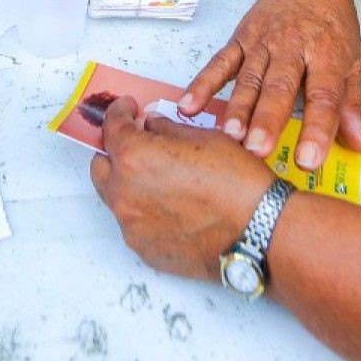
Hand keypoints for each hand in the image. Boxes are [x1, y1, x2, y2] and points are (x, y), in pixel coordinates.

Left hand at [90, 97, 275, 282]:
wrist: (258, 231)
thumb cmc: (237, 182)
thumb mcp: (203, 137)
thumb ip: (167, 129)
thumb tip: (152, 126)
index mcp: (134, 158)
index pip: (111, 127)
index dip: (119, 113)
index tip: (128, 110)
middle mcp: (124, 193)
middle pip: (101, 166)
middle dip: (118, 151)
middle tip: (141, 143)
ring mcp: (132, 226)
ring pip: (117, 197)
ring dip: (131, 182)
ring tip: (162, 178)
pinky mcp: (144, 250)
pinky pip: (135, 223)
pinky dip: (145, 210)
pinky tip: (172, 206)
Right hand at [181, 0, 360, 168]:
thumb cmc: (331, 22)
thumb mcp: (352, 59)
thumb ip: (351, 103)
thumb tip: (360, 145)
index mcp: (326, 54)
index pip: (324, 95)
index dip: (317, 129)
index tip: (309, 160)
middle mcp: (292, 47)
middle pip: (279, 87)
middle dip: (268, 119)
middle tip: (257, 149)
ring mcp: (262, 42)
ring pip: (248, 79)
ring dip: (237, 108)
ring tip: (230, 135)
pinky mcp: (239, 39)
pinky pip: (219, 63)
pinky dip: (203, 84)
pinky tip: (189, 106)